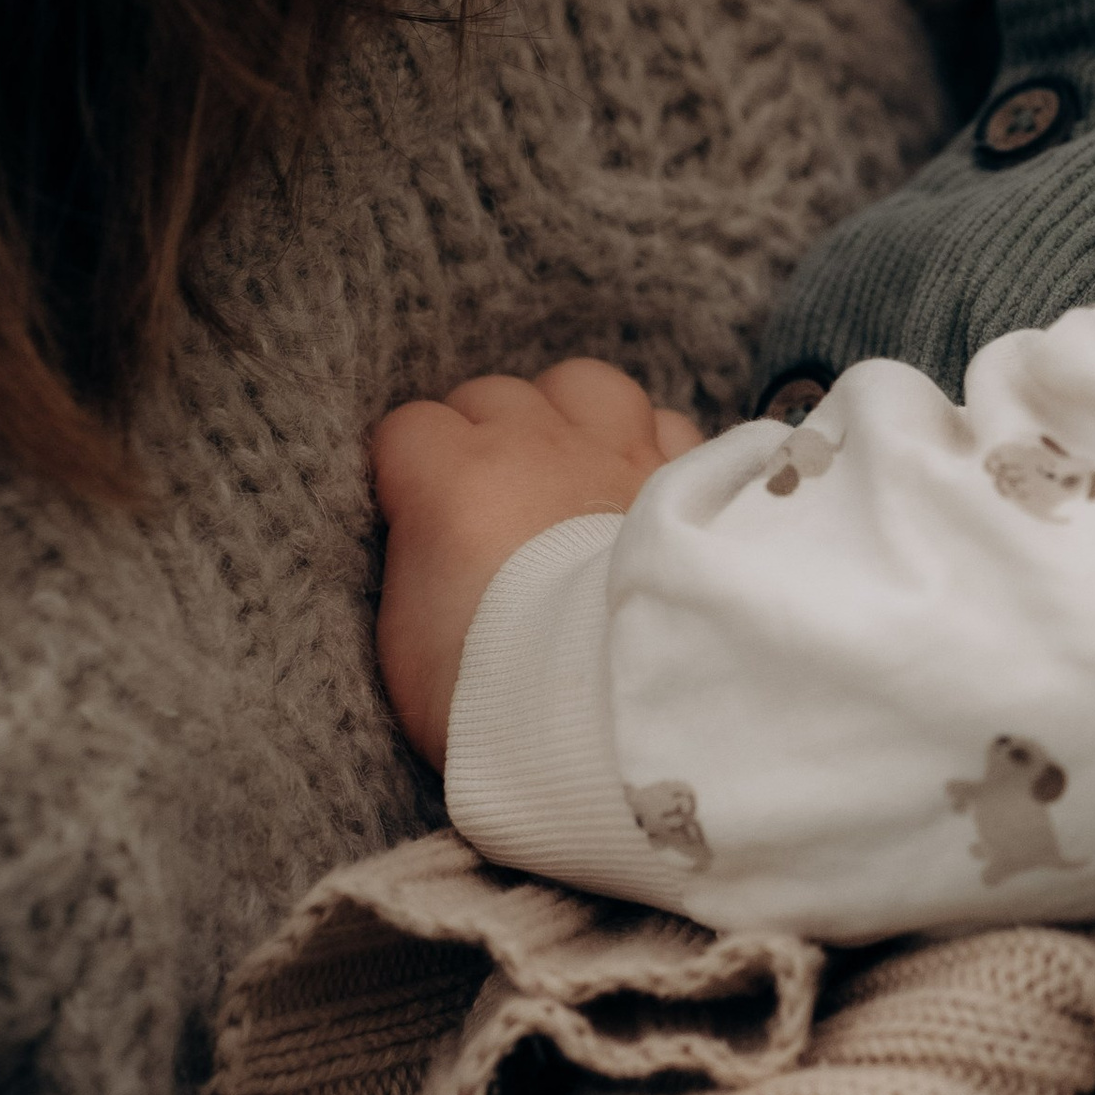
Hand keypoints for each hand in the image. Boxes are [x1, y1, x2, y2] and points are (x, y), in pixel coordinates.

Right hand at [372, 360, 701, 771]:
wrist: (611, 708)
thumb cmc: (495, 687)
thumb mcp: (410, 634)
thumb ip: (419, 559)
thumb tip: (430, 536)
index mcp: (453, 478)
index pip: (409, 429)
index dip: (410, 473)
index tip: (416, 513)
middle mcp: (535, 446)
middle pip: (492, 396)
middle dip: (482, 437)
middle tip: (489, 501)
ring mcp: (615, 453)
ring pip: (581, 386)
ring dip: (568, 417)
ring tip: (566, 466)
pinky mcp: (685, 479)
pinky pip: (663, 424)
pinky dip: (648, 445)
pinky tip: (636, 482)